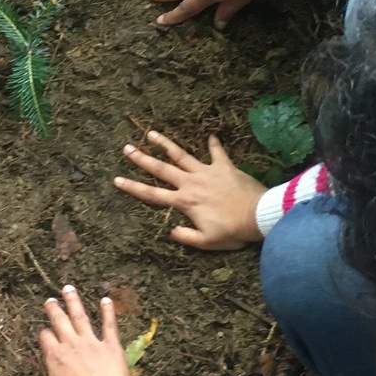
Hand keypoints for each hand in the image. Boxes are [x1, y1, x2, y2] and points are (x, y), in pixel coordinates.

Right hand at [40, 286, 135, 375]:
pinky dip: (108, 311)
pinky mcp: (110, 345)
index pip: (46, 338)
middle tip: (50, 300)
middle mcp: (71, 345)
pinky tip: (106, 300)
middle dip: (54, 309)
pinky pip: (109, 324)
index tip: (45, 333)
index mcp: (55, 358)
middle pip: (59, 321)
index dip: (44, 334)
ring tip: (69, 289)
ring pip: (80, 317)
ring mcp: (91, 343)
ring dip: (74, 302)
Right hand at [115, 131, 266, 249]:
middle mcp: (191, 183)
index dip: (133, 187)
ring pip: (182, 155)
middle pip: (162, 169)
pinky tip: (211, 135)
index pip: (153, 194)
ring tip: (151, 133)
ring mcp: (207, 172)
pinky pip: (218, 152)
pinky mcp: (224, 166)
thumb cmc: (233, 231)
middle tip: (127, 148)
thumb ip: (187, 237)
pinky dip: (214, 144)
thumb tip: (171, 231)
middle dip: (142, 159)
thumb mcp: (207, 242)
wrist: (258, 215)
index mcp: (184, 202)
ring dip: (166, 144)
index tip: (117, 179)